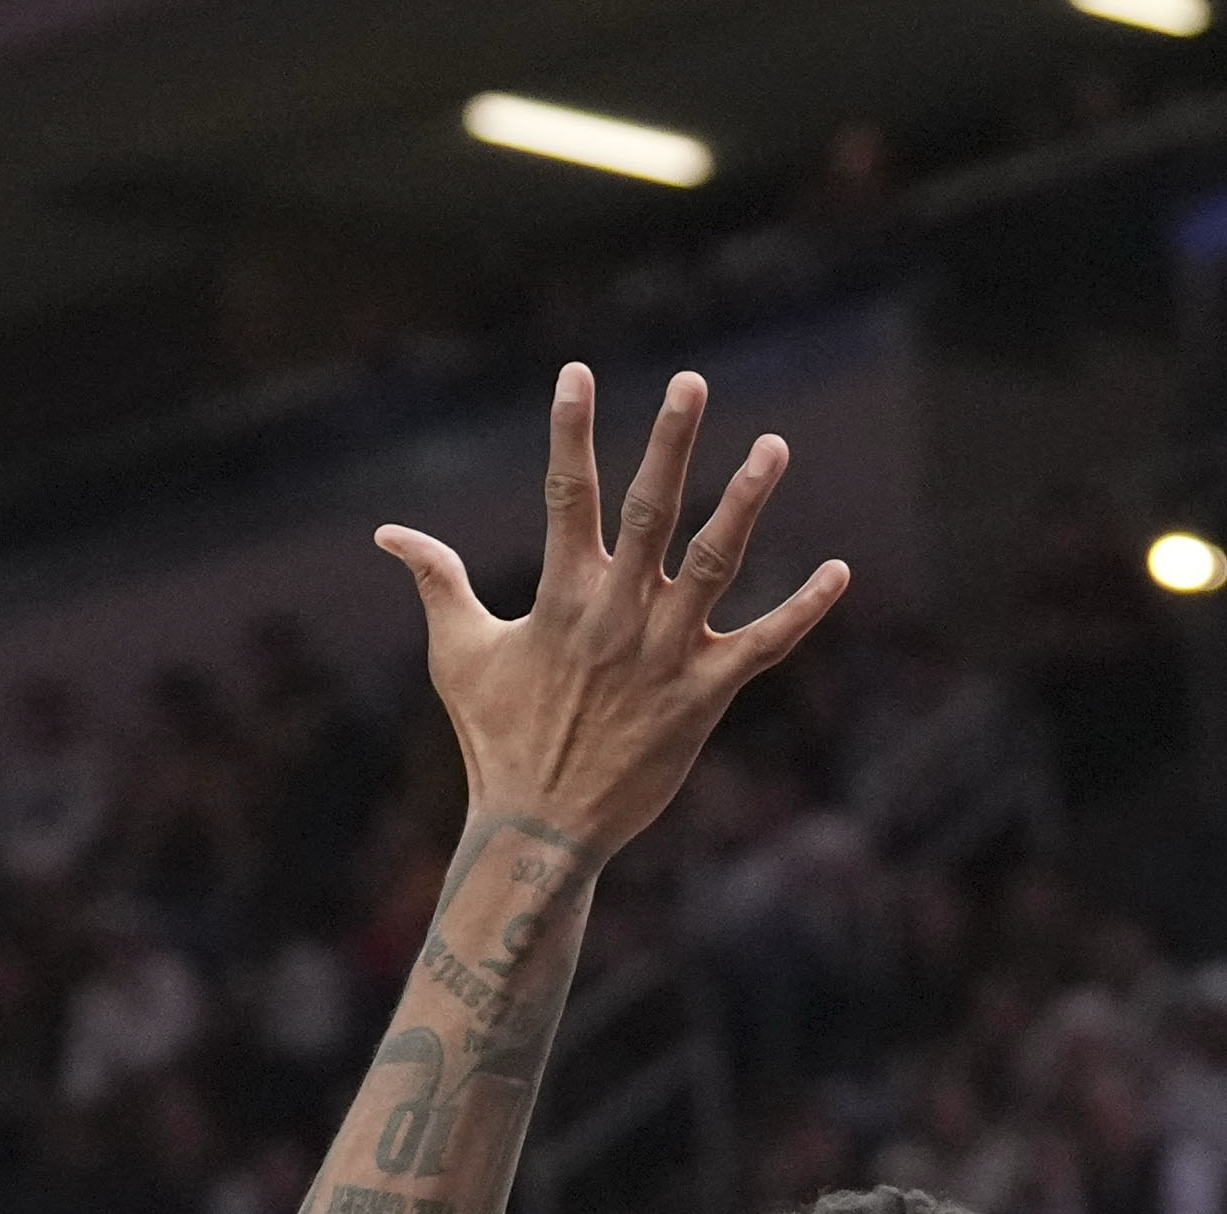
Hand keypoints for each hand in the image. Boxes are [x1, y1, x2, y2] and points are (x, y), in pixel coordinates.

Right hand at [380, 367, 854, 851]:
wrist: (542, 829)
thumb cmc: (496, 739)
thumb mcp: (457, 654)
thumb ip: (436, 582)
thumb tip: (388, 533)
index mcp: (562, 596)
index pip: (568, 495)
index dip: (570, 431)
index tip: (576, 371)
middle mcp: (619, 613)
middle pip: (649, 511)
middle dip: (670, 443)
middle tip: (691, 381)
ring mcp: (667, 652)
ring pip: (716, 563)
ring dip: (746, 502)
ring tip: (772, 446)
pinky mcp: (706, 696)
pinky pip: (765, 645)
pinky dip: (804, 610)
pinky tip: (838, 571)